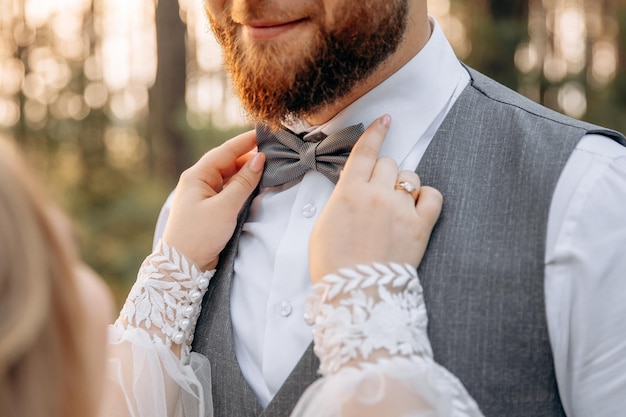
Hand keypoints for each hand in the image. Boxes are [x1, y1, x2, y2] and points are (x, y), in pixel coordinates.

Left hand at [163, 130, 264, 269]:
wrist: (183, 266)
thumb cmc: (199, 235)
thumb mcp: (225, 207)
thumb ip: (244, 182)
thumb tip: (259, 159)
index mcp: (197, 176)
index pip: (225, 151)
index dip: (246, 141)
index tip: (265, 132)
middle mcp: (199, 182)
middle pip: (228, 162)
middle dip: (250, 157)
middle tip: (274, 151)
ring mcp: (204, 195)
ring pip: (230, 177)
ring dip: (248, 173)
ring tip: (270, 166)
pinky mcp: (210, 208)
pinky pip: (229, 190)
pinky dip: (243, 187)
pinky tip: (257, 185)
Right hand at [309, 115, 442, 282]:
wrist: (357, 294)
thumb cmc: (333, 264)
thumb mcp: (323, 225)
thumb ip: (340, 199)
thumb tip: (353, 185)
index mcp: (349, 191)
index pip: (366, 151)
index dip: (376, 132)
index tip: (385, 120)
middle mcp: (376, 194)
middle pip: (388, 163)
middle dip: (383, 173)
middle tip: (378, 193)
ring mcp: (401, 209)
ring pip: (409, 177)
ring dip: (403, 186)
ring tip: (396, 206)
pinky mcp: (421, 226)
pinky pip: (433, 196)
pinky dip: (427, 198)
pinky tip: (418, 208)